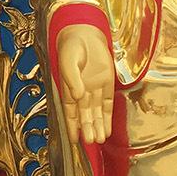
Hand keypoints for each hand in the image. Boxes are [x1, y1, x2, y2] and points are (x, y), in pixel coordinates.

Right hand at [55, 22, 114, 146]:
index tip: (73, 140)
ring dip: (97, 126)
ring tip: (99, 140)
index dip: (72, 125)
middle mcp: (82, 92)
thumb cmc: (73, 46)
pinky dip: (107, 117)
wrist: (86, 33)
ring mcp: (95, 89)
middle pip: (84, 114)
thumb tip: (77, 95)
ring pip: (96, 112)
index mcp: (69, 88)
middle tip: (91, 142)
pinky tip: (107, 129)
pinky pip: (108, 104)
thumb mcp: (69, 60)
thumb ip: (72, 78)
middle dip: (87, 128)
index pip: (70, 111)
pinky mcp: (107, 84)